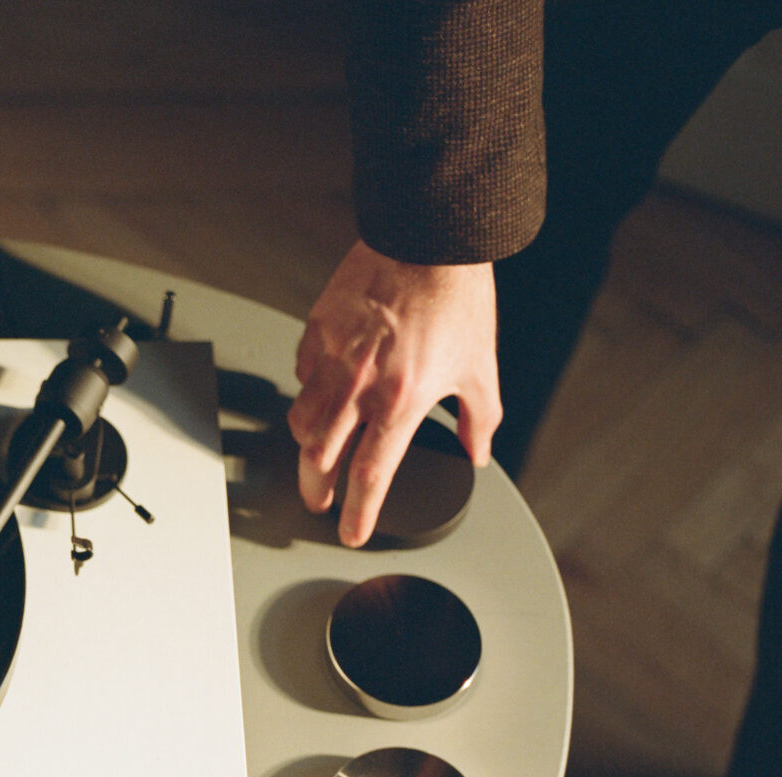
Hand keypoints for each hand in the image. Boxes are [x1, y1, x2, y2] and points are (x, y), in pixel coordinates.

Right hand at [289, 240, 500, 545]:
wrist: (429, 239)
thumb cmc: (456, 296)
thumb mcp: (480, 364)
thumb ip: (480, 416)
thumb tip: (478, 449)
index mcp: (401, 402)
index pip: (370, 476)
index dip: (358, 514)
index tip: (352, 533)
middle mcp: (360, 387)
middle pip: (320, 461)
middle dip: (317, 491)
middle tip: (320, 501)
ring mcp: (333, 359)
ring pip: (301, 422)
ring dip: (307, 446)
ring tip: (317, 452)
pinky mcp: (317, 331)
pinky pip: (302, 375)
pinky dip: (309, 392)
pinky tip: (323, 391)